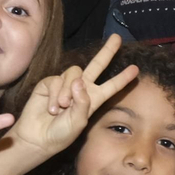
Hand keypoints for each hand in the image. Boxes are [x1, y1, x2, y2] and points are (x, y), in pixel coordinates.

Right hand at [7, 34, 139, 160]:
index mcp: (94, 98)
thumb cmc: (61, 134)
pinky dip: (55, 94)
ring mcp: (66, 83)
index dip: (123, 77)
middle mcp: (82, 88)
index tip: (136, 69)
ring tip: (61, 107)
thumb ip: (82, 102)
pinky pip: (56, 80)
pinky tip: (51, 108)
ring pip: (74, 73)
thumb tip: (79, 80)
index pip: (112, 86)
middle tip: (117, 38)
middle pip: (97, 65)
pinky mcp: (50, 82)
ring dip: (67, 91)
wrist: (38, 137)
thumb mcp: (78, 122)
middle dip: (107, 51)